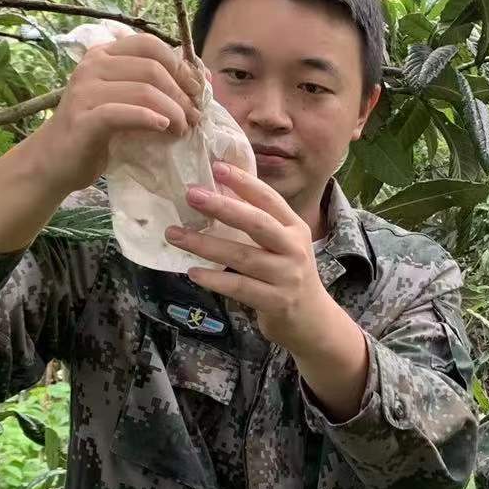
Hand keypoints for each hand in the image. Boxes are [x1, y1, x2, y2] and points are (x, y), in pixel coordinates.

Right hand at [29, 32, 202, 196]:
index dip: (181, 66)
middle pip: (152, 67)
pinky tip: (164, 129)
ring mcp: (85, 91)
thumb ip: (154, 85)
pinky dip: (150, 119)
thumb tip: (203, 77)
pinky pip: (124, 112)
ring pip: (144, 90)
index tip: (198, 91)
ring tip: (183, 129)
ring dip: (173, 111)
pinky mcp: (84, 119)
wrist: (55, 161)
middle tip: (194, 117)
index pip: (150, 45)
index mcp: (104, 54)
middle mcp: (92, 65)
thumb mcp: (127, 100)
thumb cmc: (97, 131)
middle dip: (182, 93)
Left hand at [166, 161, 340, 353]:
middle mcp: (293, 248)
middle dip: (223, 207)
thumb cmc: (288, 276)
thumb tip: (218, 193)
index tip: (217, 167)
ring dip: (206, 245)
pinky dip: (215, 279)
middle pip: (257, 223)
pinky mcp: (276, 301)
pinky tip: (193, 271)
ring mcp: (285, 276)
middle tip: (192, 195)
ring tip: (176, 235)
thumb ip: (258, 222)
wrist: (312, 321)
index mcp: (294, 227)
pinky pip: (239, 287)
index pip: (269, 199)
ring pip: (242, 256)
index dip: (244, 182)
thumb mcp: (283, 244)